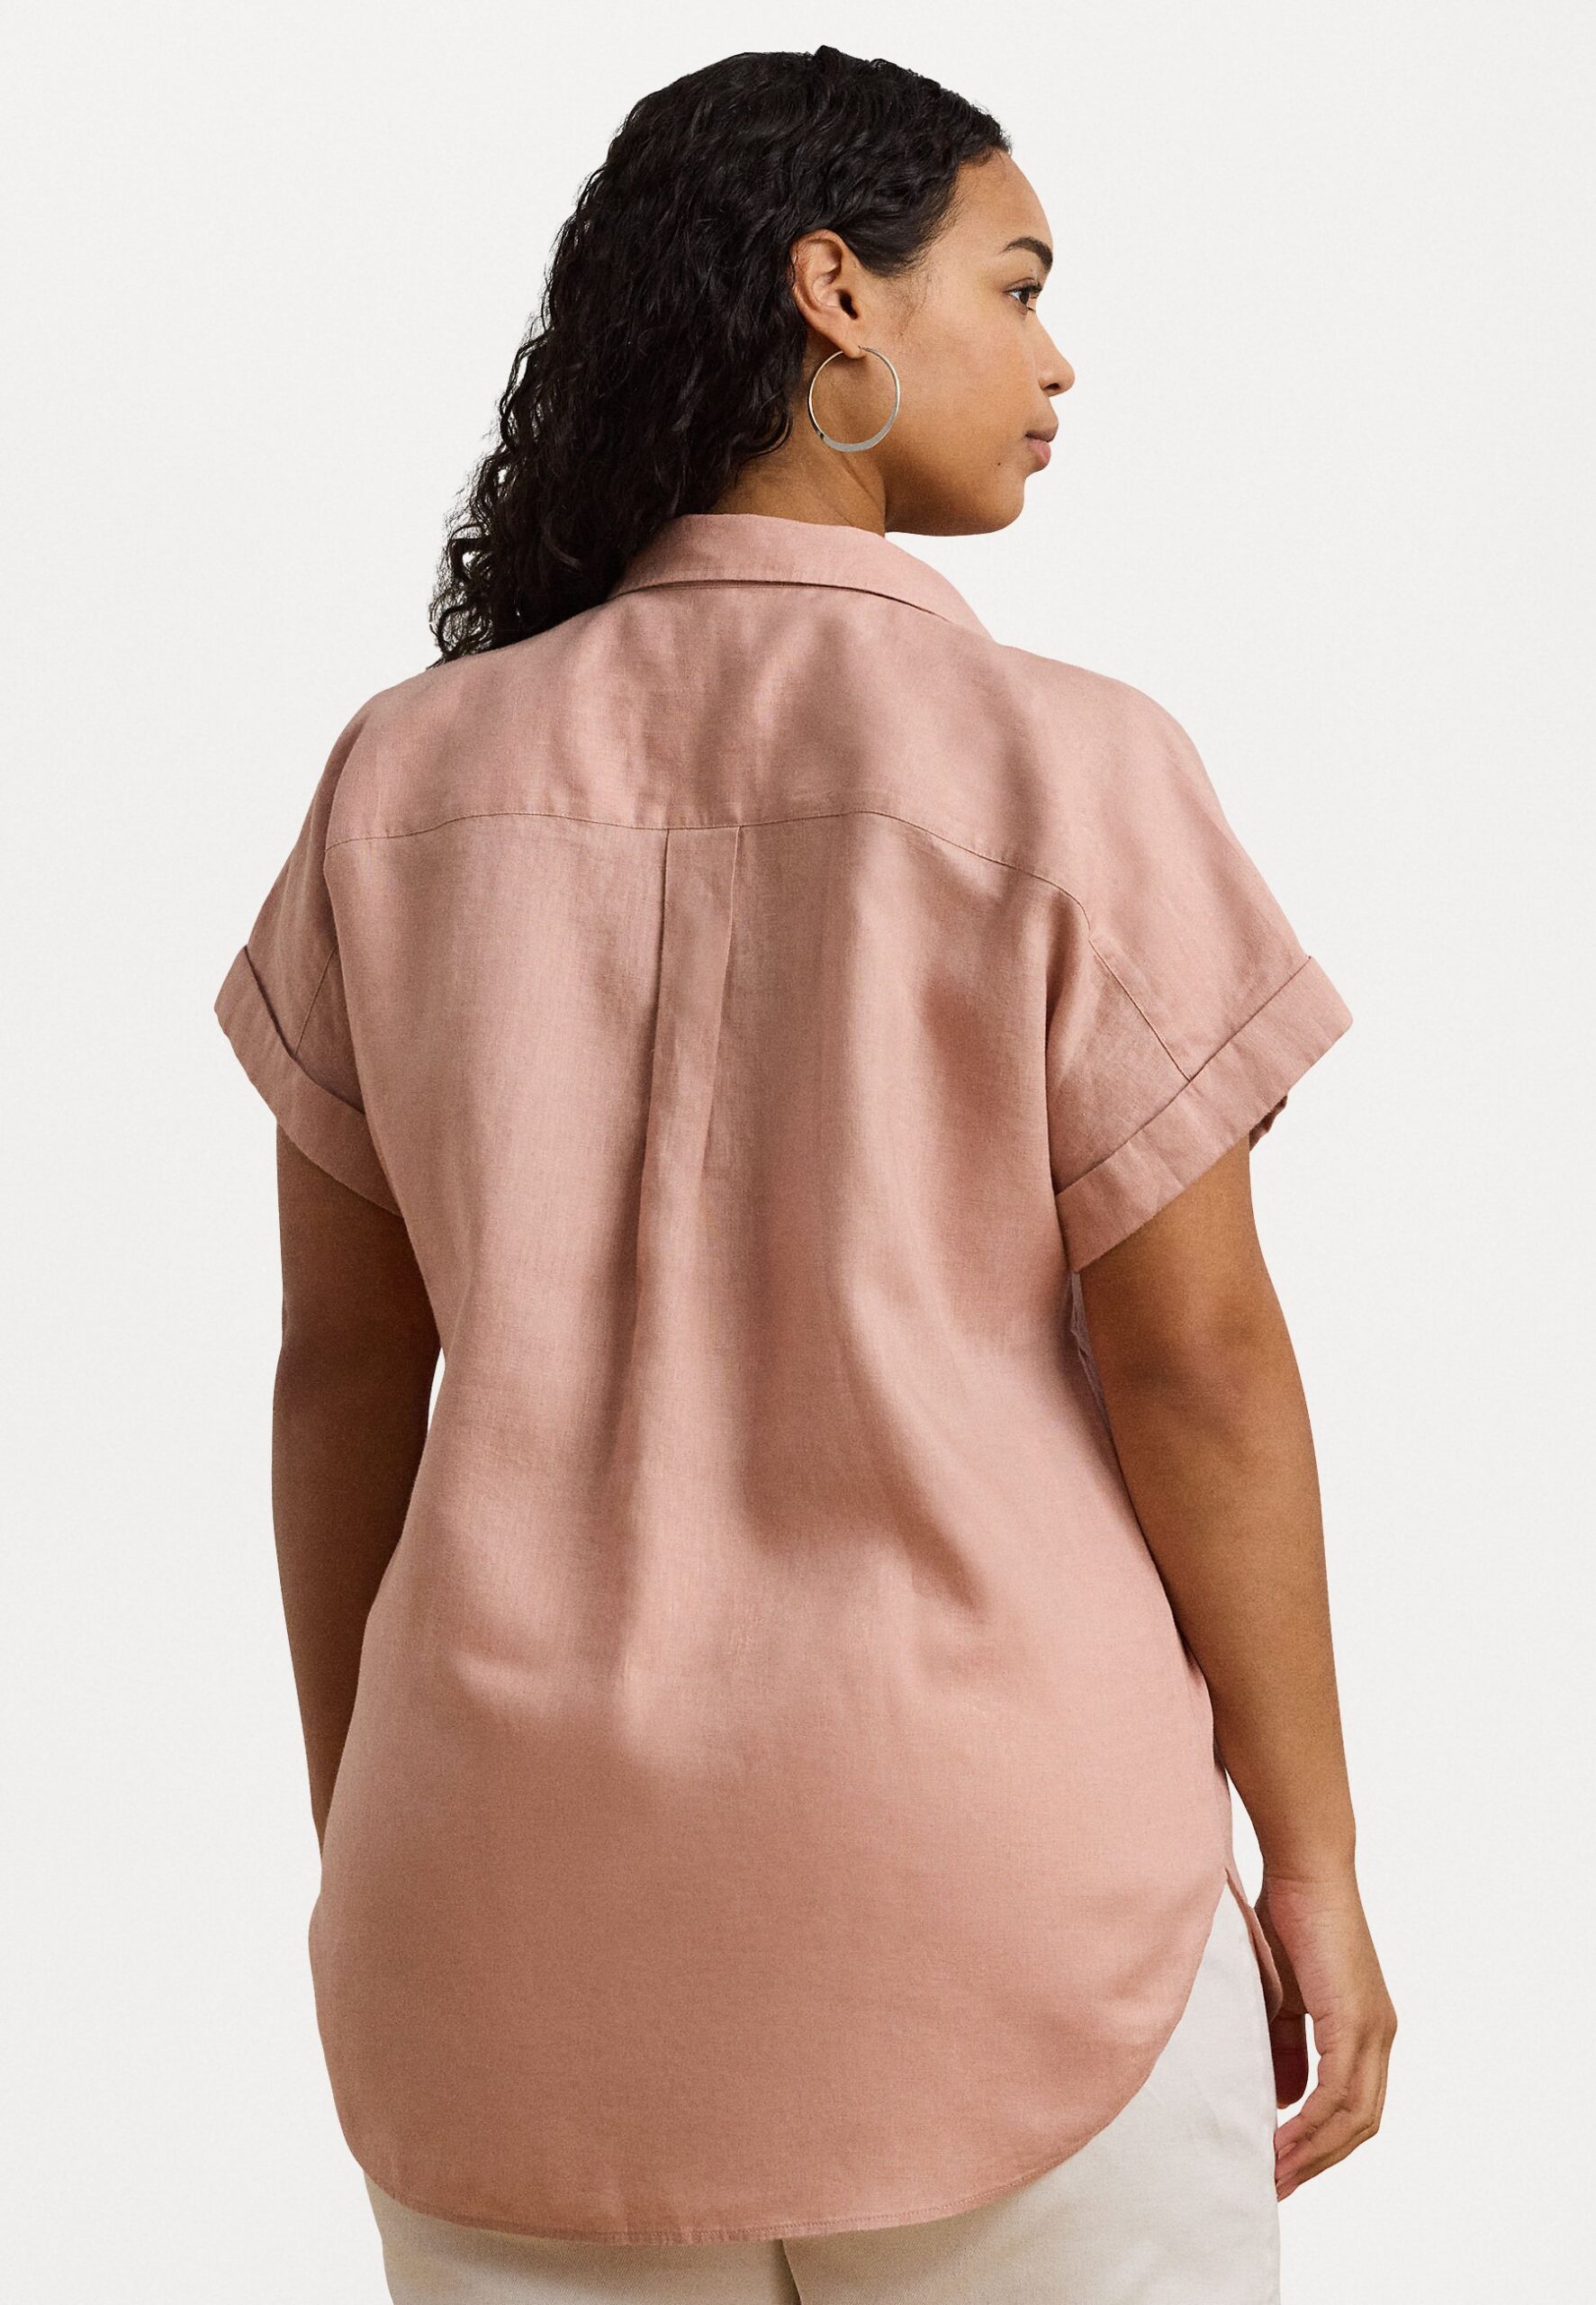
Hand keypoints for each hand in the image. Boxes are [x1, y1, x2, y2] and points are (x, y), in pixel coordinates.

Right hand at [1255, 1863, 1396, 2198]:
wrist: (1304, 1870)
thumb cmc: (1289, 1918)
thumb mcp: (1282, 1994)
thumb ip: (1286, 2044)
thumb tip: (1285, 2098)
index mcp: (1366, 2029)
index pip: (1355, 2107)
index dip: (1324, 2143)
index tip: (1286, 2166)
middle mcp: (1379, 2036)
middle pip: (1361, 2124)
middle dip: (1320, 2161)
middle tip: (1280, 2184)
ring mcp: (1372, 2029)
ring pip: (1353, 2116)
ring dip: (1314, 2152)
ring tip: (1276, 2174)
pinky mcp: (1355, 2020)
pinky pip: (1337, 2091)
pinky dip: (1311, 2123)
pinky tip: (1283, 2139)